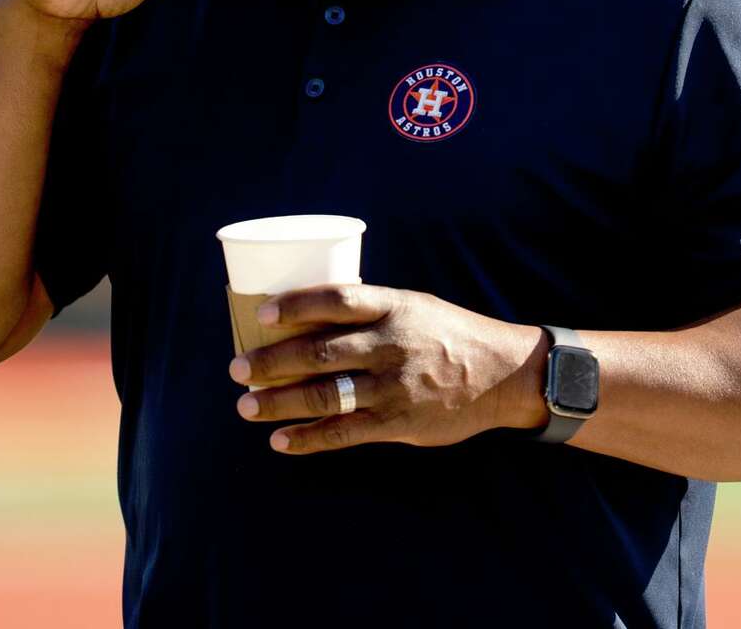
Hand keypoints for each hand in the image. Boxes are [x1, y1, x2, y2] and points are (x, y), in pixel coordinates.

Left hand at [226, 284, 547, 453]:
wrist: (502, 374)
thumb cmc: (448, 335)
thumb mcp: (415, 307)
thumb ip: (371, 312)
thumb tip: (308, 317)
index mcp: (395, 307)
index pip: (337, 299)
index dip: (295, 305)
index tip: (260, 315)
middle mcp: (392, 343)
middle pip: (319, 352)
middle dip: (271, 362)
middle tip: (237, 369)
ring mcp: (395, 385)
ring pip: (324, 395)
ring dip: (279, 402)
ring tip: (247, 407)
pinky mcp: (398, 420)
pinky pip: (344, 432)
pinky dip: (308, 438)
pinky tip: (281, 440)